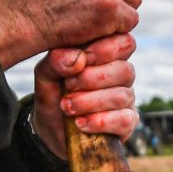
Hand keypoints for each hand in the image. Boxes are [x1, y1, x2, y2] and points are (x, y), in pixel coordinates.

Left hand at [31, 32, 137, 158]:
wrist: (50, 129)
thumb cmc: (53, 94)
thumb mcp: (45, 75)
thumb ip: (55, 61)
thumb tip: (78, 58)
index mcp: (107, 56)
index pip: (124, 42)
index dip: (106, 49)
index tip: (82, 59)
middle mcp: (121, 75)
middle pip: (125, 70)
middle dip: (93, 78)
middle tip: (69, 85)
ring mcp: (126, 100)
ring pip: (122, 96)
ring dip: (91, 102)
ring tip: (67, 107)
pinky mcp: (127, 124)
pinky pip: (124, 120)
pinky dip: (100, 121)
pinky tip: (80, 123)